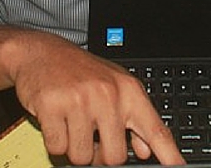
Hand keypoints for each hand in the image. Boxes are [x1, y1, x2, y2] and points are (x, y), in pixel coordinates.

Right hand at [9, 35, 183, 164]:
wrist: (41, 53)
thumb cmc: (80, 72)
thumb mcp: (115, 87)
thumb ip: (133, 119)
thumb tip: (147, 150)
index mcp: (129, 91)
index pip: (155, 130)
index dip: (169, 154)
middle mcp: (109, 95)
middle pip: (114, 157)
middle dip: (99, 155)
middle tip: (90, 136)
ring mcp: (81, 100)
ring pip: (82, 156)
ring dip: (74, 148)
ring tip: (72, 123)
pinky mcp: (53, 106)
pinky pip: (57, 148)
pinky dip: (55, 141)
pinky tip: (56, 119)